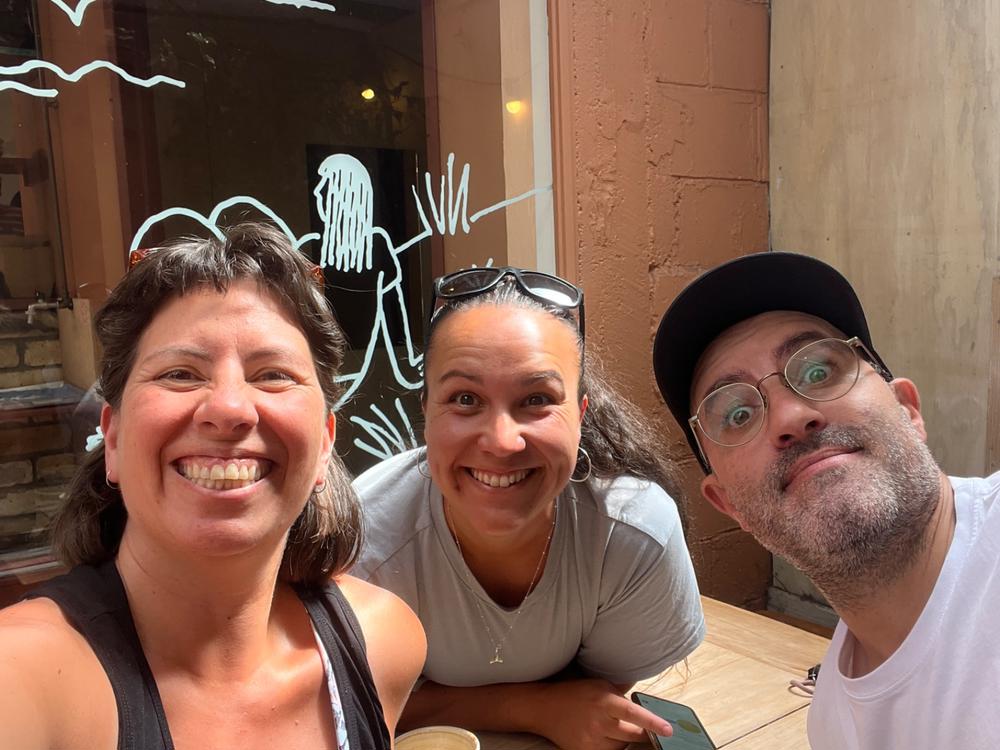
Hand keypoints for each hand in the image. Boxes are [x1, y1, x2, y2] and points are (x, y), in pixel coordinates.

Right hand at [530, 679, 671, 749]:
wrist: (545, 708)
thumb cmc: (576, 693)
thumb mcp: (599, 685)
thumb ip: (621, 692)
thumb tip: (645, 698)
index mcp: (604, 701)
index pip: (633, 713)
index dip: (652, 723)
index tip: (668, 730)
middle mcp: (599, 721)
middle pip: (632, 735)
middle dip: (643, 734)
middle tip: (649, 731)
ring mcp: (591, 739)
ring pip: (622, 747)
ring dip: (624, 740)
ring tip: (613, 728)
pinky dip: (612, 747)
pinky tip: (604, 736)